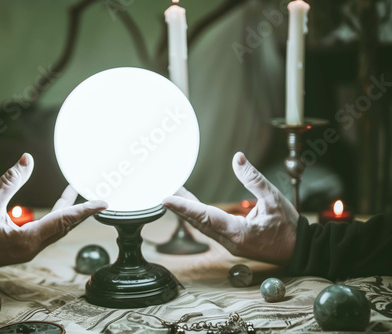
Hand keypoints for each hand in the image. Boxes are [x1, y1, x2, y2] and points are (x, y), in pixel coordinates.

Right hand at [0, 153, 106, 268]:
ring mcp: (32, 248)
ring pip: (58, 228)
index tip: (104, 204)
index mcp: (28, 239)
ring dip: (70, 212)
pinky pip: (49, 231)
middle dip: (82, 211)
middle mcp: (35, 246)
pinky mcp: (27, 247)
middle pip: (65, 225)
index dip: (85, 210)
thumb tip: (27, 159)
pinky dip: (58, 217)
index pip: (64, 220)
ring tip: (74, 191)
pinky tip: (59, 206)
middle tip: (98, 197)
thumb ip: (9, 181)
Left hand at [163, 152, 298, 264]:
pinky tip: (193, 207)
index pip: (204, 216)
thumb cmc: (289, 227)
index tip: (166, 199)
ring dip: (187, 211)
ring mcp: (229, 244)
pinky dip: (198, 217)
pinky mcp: (232, 243)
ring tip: (176, 195)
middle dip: (180, 206)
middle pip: (197, 221)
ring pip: (202, 226)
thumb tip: (237, 158)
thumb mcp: (273, 198)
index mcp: (238, 231)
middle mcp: (229, 240)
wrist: (300, 250)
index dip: (183, 207)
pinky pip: (209, 229)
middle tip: (166, 189)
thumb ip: (253, 178)